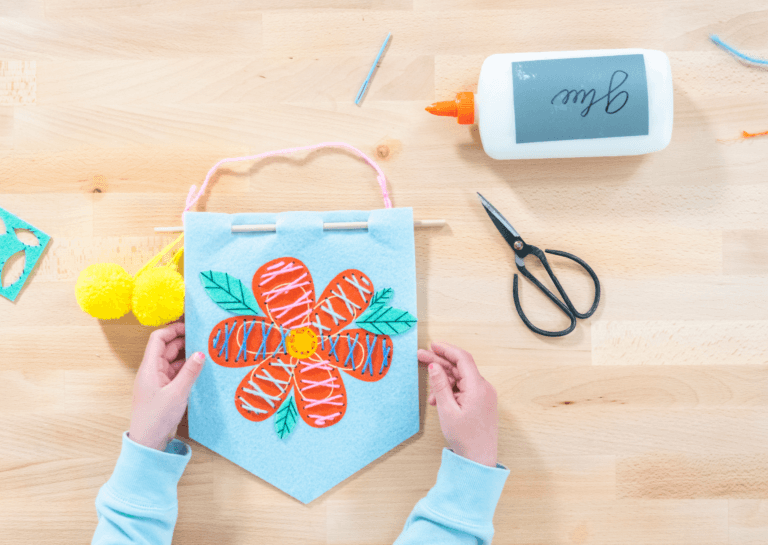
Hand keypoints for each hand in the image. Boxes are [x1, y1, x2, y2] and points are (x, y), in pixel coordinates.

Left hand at [128, 322, 204, 450]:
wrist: (146, 441)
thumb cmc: (157, 417)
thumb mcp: (177, 393)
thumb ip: (190, 371)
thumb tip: (200, 353)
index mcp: (149, 368)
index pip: (158, 339)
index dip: (173, 330)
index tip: (190, 327)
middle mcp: (151, 371)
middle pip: (166, 348)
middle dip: (183, 341)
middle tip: (202, 338)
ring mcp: (157, 380)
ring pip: (171, 360)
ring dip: (186, 355)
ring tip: (204, 352)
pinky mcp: (162, 389)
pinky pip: (174, 373)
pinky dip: (185, 369)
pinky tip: (198, 369)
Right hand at [418, 342, 497, 466]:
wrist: (479, 459)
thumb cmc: (465, 438)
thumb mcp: (447, 410)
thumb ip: (440, 386)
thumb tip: (434, 366)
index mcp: (478, 387)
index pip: (462, 359)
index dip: (446, 349)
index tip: (432, 345)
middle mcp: (484, 388)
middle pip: (460, 368)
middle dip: (440, 363)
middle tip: (421, 357)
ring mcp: (484, 395)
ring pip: (460, 379)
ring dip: (444, 381)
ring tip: (430, 393)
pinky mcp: (481, 402)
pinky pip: (464, 389)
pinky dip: (451, 391)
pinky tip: (439, 400)